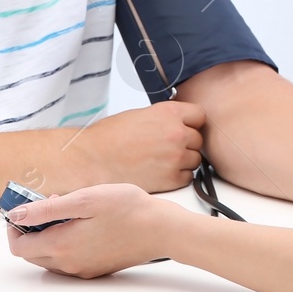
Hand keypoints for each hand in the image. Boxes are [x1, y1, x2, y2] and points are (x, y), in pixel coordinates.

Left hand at [6, 184, 181, 277]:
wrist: (161, 230)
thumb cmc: (128, 210)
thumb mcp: (84, 199)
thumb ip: (46, 210)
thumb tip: (17, 215)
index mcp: (61, 246)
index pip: (18, 246)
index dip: (14, 226)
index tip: (22, 207)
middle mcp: (68, 264)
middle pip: (31, 253)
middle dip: (29, 230)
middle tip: (43, 204)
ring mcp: (82, 269)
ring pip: (49, 257)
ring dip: (47, 236)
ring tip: (65, 210)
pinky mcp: (95, 269)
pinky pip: (67, 260)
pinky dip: (63, 243)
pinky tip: (80, 224)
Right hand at [57, 101, 204, 192]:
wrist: (92, 160)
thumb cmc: (109, 138)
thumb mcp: (141, 115)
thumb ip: (165, 119)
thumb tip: (178, 124)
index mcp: (169, 113)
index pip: (200, 116)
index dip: (192, 123)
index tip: (186, 128)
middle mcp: (176, 133)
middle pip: (198, 139)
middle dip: (186, 144)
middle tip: (167, 149)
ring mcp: (176, 157)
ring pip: (195, 160)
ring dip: (183, 162)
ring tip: (161, 162)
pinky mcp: (171, 179)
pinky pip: (188, 178)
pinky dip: (178, 177)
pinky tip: (160, 173)